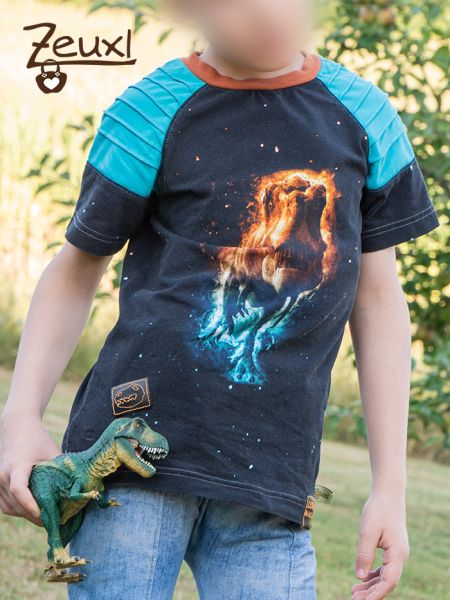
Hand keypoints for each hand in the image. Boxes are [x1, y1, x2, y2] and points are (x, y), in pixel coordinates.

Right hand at [0, 412, 60, 526]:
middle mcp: (2, 475)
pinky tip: (34, 512)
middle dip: (34, 516)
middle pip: (16, 504)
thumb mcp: (52, 453)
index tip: (46, 516)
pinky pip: (5, 505)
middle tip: (53, 523)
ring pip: (10, 508)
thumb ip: (61, 472)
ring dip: (26, 515)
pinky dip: (19, 510)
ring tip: (45, 519)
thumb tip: (76, 493)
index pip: (19, 490)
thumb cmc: (38, 440)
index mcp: (17, 466)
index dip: (31, 505)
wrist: (18, 428)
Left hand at [352, 490, 409, 598]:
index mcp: (398, 554)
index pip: (389, 582)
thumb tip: (360, 577)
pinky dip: (374, 574)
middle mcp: (401, 556)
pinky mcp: (392, 548)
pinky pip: (385, 567)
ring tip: (354, 591)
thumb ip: (364, 554)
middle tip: (353, 598)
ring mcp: (398, 552)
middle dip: (372, 593)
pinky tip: (363, 578)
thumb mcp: (367, 532)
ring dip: (372, 585)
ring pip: (386, 575)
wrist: (388, 493)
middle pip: (387, 582)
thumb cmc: (378, 510)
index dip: (376, 594)